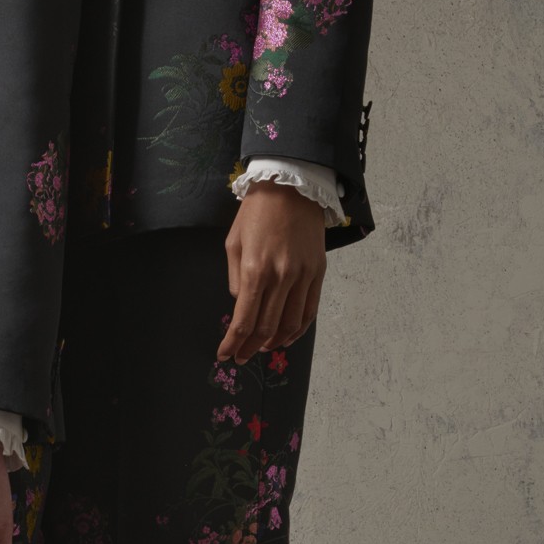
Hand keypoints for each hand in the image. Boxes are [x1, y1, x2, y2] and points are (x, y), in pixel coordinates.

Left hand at [219, 184, 327, 363]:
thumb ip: (235, 277)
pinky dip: (298, 330)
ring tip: (261, 349)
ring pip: (290, 324)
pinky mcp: (318, 272)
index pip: (243, 320)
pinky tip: (286, 337)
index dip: (233, 343)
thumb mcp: (233, 243)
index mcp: (254, 270)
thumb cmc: (256, 212)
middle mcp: (281, 277)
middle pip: (265, 327)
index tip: (225, 354)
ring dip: (274, 343)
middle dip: (250, 348)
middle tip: (241, 357)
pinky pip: (309, 310)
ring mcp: (303, 276)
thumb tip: (240, 303)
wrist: (291, 186)